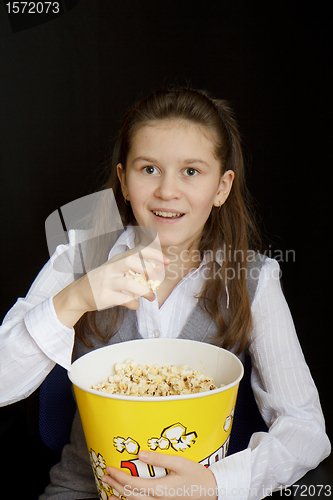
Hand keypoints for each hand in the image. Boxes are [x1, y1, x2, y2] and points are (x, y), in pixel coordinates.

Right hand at [53, 245, 167, 327]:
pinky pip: (123, 299)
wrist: (78, 293)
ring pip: (128, 283)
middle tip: (155, 279)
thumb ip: (135, 269)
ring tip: (151, 297)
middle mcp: (111, 268)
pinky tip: (135, 305)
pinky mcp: (104, 296)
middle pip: (130, 261)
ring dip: (144, 291)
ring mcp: (107, 282)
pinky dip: (133, 303)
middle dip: (147, 269)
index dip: (153, 254)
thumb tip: (158, 269)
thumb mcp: (116, 269)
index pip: (136, 251)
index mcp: (116, 260)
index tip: (166, 261)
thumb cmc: (102, 281)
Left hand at [102, 450, 217, 499]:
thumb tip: (140, 453)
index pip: (132, 484)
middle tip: (105, 477)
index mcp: (159, 489)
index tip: (109, 469)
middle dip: (115, 486)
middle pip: (130, 495)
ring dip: (121, 496)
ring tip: (110, 491)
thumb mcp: (179, 462)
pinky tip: (128, 498)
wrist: (210, 490)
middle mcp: (157, 499)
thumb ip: (159, 458)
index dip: (118, 477)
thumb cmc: (196, 475)